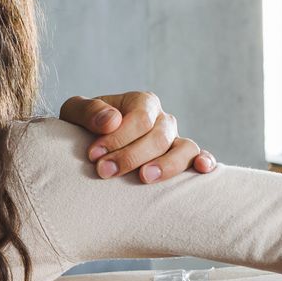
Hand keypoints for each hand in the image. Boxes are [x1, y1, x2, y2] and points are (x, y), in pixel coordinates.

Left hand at [59, 92, 216, 182]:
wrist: (89, 144)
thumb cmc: (84, 126)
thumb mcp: (76, 112)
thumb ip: (89, 111)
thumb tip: (111, 120)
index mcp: (142, 103)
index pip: (140, 118)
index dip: (118, 137)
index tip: (93, 154)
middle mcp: (163, 120)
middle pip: (158, 137)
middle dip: (130, 156)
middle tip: (104, 171)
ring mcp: (175, 140)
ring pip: (184, 149)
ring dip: (166, 164)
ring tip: (144, 178)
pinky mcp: (182, 160)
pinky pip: (200, 158)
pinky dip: (205, 162)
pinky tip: (202, 170)